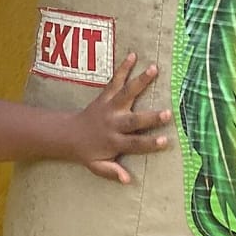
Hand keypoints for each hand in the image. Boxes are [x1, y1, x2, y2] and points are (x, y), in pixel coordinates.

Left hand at [70, 54, 171, 183]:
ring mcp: (110, 108)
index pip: (135, 144)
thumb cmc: (88, 151)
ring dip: (139, 81)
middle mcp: (114, 123)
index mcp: (114, 142)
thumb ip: (112, 172)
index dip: (149, 144)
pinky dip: (123, 68)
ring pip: (126, 94)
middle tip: (167, 112)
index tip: (165, 141)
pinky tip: (133, 55)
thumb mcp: (97, 166)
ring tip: (153, 69)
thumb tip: (128, 181)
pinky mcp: (105, 96)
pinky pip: (115, 81)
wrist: (68, 134)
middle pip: (133, 121)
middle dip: (150, 117)